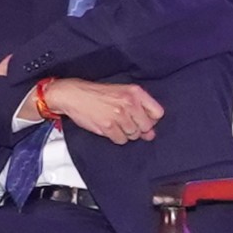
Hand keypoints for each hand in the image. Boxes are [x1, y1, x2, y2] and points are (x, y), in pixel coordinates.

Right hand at [47, 76, 164, 144]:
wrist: (74, 95)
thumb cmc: (98, 94)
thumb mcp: (122, 93)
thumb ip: (140, 111)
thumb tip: (150, 133)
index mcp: (135, 92)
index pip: (158, 113)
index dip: (151, 119)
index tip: (142, 119)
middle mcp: (129, 103)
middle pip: (146, 127)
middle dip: (138, 128)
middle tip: (126, 122)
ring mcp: (119, 115)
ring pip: (134, 135)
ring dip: (126, 133)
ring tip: (115, 123)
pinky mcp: (108, 126)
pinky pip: (121, 140)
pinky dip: (116, 137)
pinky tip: (109, 128)